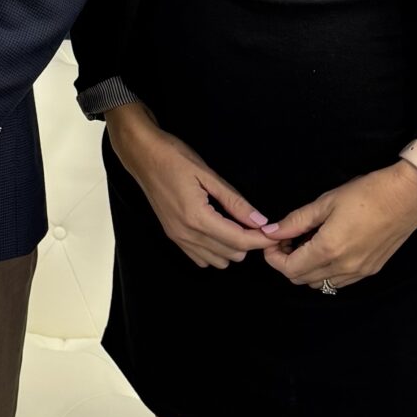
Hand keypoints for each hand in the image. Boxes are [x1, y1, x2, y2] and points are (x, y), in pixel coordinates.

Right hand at [105, 101, 277, 269]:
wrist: (142, 156)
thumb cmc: (174, 158)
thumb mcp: (208, 175)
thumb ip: (235, 201)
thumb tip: (259, 221)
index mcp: (197, 217)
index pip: (238, 240)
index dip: (260, 239)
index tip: (274, 233)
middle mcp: (186, 233)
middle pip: (231, 254)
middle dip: (248, 242)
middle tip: (256, 224)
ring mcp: (178, 237)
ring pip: (217, 261)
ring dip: (231, 247)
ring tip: (238, 226)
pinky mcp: (173, 236)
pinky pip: (200, 258)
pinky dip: (214, 250)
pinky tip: (218, 231)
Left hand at [265, 163, 416, 290]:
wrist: (408, 197)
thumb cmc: (367, 194)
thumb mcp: (326, 202)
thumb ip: (296, 221)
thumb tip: (270, 231)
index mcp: (329, 250)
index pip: (289, 269)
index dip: (274, 257)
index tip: (272, 241)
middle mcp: (344, 268)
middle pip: (302, 279)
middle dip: (287, 262)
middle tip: (288, 239)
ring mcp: (359, 273)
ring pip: (321, 284)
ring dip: (307, 269)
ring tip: (307, 243)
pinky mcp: (371, 271)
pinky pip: (339, 282)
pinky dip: (326, 272)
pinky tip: (328, 250)